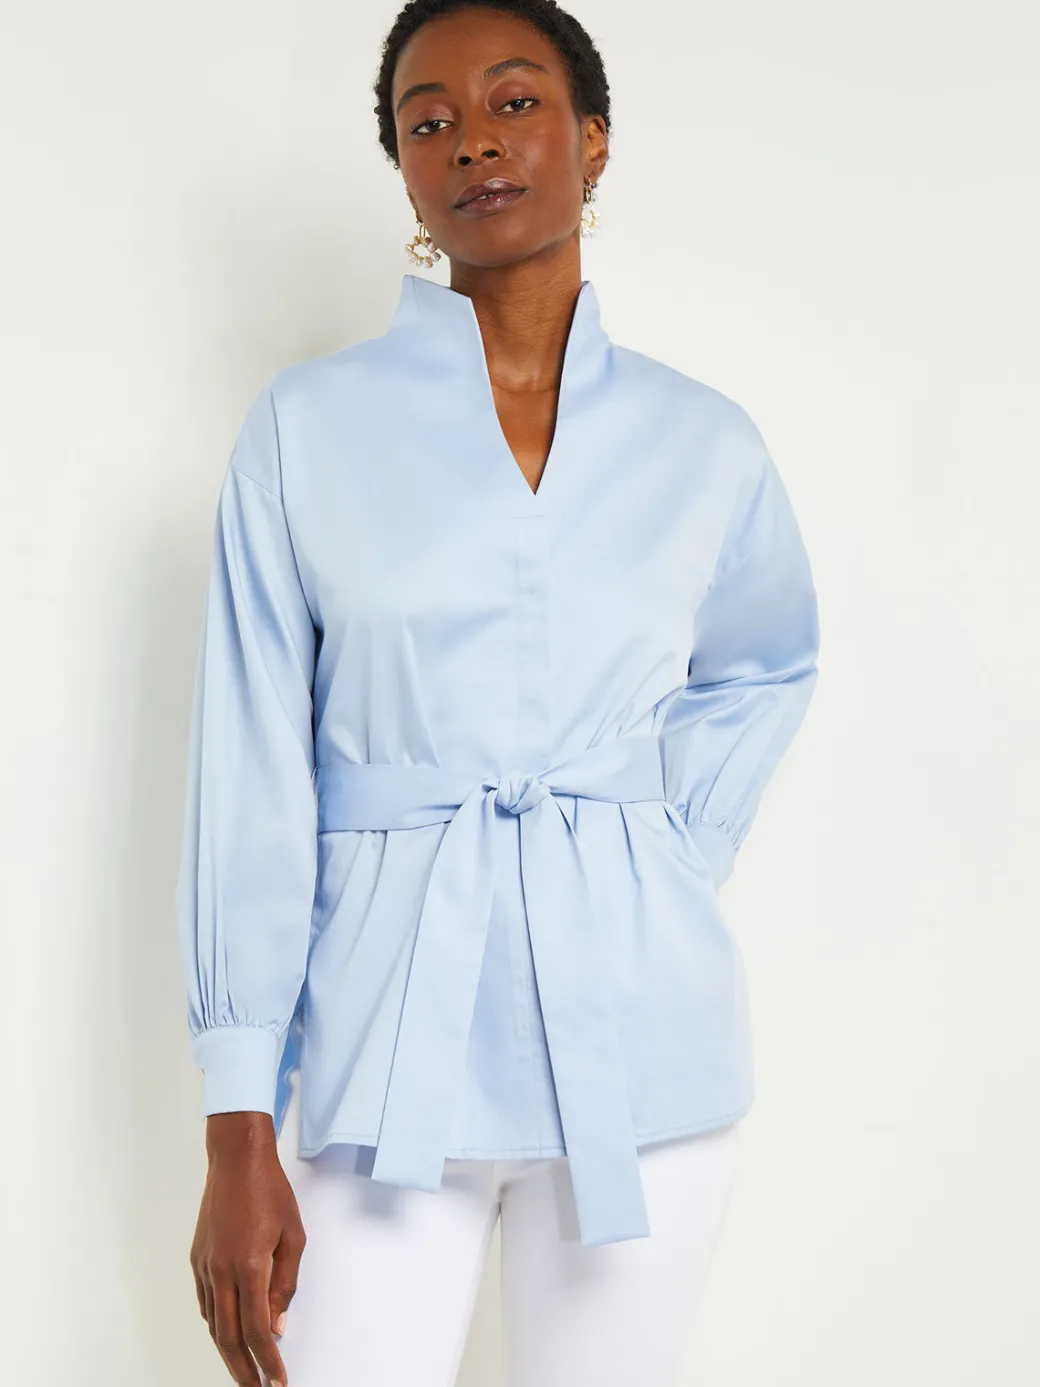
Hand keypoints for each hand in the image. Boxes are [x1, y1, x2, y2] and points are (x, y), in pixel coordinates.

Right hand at [189, 1112, 306, 1385]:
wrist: (237, 1159)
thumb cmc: (269, 1191)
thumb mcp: (293, 1235)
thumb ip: (285, 1283)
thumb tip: (277, 1325)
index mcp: (249, 1266)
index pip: (258, 1330)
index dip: (268, 1361)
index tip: (278, 1380)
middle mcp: (221, 1272)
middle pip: (229, 1337)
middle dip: (244, 1370)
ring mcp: (205, 1267)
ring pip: (214, 1324)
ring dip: (229, 1352)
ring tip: (245, 1369)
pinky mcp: (197, 1260)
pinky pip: (206, 1304)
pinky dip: (217, 1325)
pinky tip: (228, 1333)